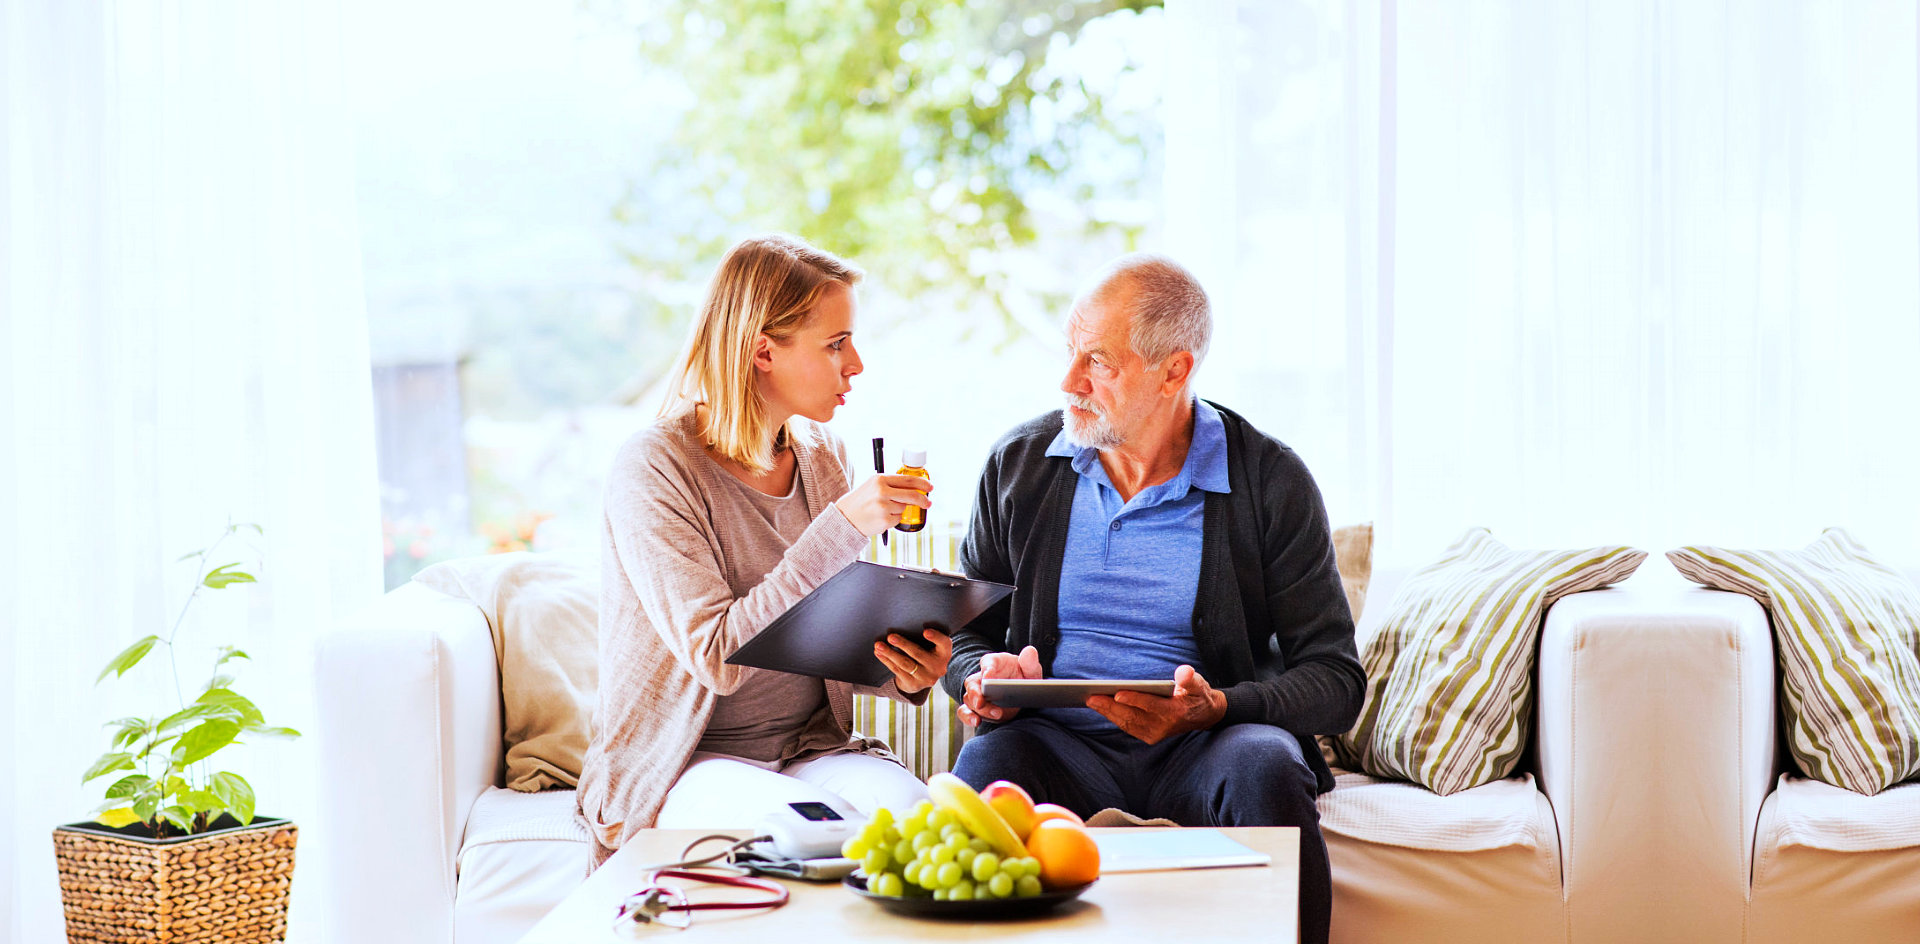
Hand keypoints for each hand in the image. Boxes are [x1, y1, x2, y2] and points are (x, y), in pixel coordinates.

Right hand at [834, 474, 932, 537]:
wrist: (845, 518)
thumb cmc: (860, 502)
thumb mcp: (872, 486)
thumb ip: (890, 484)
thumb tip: (914, 487)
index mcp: (880, 479)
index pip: (907, 479)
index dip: (922, 483)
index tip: (930, 487)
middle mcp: (882, 491)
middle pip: (912, 494)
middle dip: (923, 500)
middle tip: (928, 503)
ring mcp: (884, 506)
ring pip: (904, 508)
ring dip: (899, 510)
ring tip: (883, 510)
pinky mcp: (885, 520)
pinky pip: (898, 519)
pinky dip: (893, 520)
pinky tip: (881, 518)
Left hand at [874, 627, 951, 693]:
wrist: (924, 677)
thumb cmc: (927, 652)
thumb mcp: (932, 646)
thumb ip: (926, 636)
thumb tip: (904, 621)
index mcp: (944, 653)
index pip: (944, 643)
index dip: (936, 637)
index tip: (925, 631)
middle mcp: (938, 667)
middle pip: (919, 654)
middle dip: (903, 644)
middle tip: (890, 636)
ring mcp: (925, 678)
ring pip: (905, 664)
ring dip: (890, 653)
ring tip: (879, 645)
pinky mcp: (913, 684)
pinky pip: (897, 670)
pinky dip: (886, 660)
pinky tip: (879, 653)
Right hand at [958, 645, 1041, 725]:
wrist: (1021, 694)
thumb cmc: (1023, 677)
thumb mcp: (1030, 669)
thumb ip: (1030, 662)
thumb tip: (1030, 651)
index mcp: (993, 663)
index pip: (987, 662)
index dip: (987, 669)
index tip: (989, 677)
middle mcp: (981, 678)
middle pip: (972, 684)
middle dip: (976, 694)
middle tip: (982, 701)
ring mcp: (977, 694)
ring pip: (969, 700)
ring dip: (980, 709)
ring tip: (996, 714)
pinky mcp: (977, 709)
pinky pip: (966, 712)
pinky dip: (968, 717)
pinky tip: (977, 722)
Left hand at [1085, 664, 1226, 744]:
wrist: (1203, 716)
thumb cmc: (1197, 695)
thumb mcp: (1199, 684)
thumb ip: (1190, 679)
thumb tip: (1183, 672)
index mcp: (1175, 711)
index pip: (1151, 705)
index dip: (1134, 699)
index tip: (1117, 693)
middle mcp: (1163, 726)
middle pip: (1133, 716)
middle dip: (1110, 707)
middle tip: (1091, 697)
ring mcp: (1155, 733)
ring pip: (1127, 723)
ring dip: (1108, 712)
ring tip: (1091, 700)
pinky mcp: (1149, 736)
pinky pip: (1128, 727)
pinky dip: (1114, 717)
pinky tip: (1100, 707)